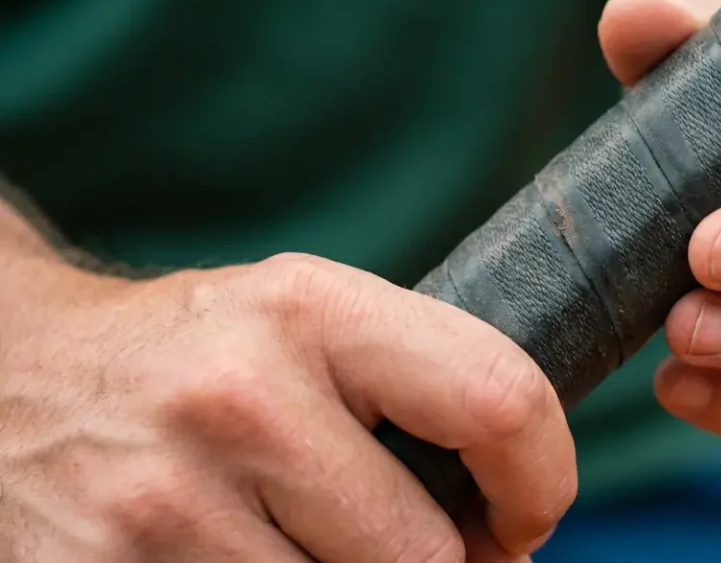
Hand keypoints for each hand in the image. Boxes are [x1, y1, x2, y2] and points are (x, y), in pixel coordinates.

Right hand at [0, 253, 573, 561]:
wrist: (9, 375)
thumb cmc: (193, 356)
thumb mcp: (301, 325)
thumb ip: (412, 390)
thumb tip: (511, 522)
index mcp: (308, 308)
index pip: (499, 398)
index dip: (542, 480)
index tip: (525, 516)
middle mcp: (239, 396)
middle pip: (424, 555)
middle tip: (400, 546)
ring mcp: (166, 499)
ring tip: (297, 540)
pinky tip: (235, 560)